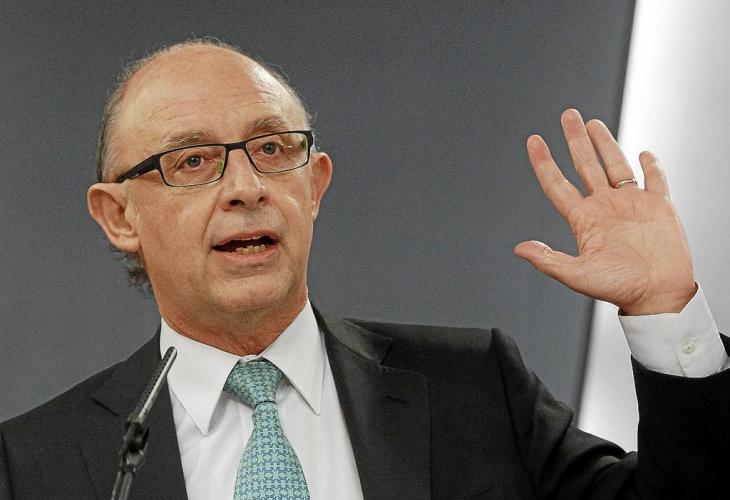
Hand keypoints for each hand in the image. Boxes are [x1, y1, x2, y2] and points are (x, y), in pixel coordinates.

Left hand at [514, 109, 695, 314]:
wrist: (658, 295)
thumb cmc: (620, 289)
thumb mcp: (578, 275)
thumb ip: (549, 260)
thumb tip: (519, 249)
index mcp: (584, 220)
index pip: (557, 184)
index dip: (544, 162)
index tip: (533, 141)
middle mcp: (604, 207)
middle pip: (585, 165)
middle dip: (575, 139)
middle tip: (567, 115)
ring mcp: (631, 204)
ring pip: (615, 164)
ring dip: (605, 143)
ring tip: (592, 124)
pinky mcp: (658, 206)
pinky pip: (654, 179)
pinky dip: (651, 165)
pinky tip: (644, 152)